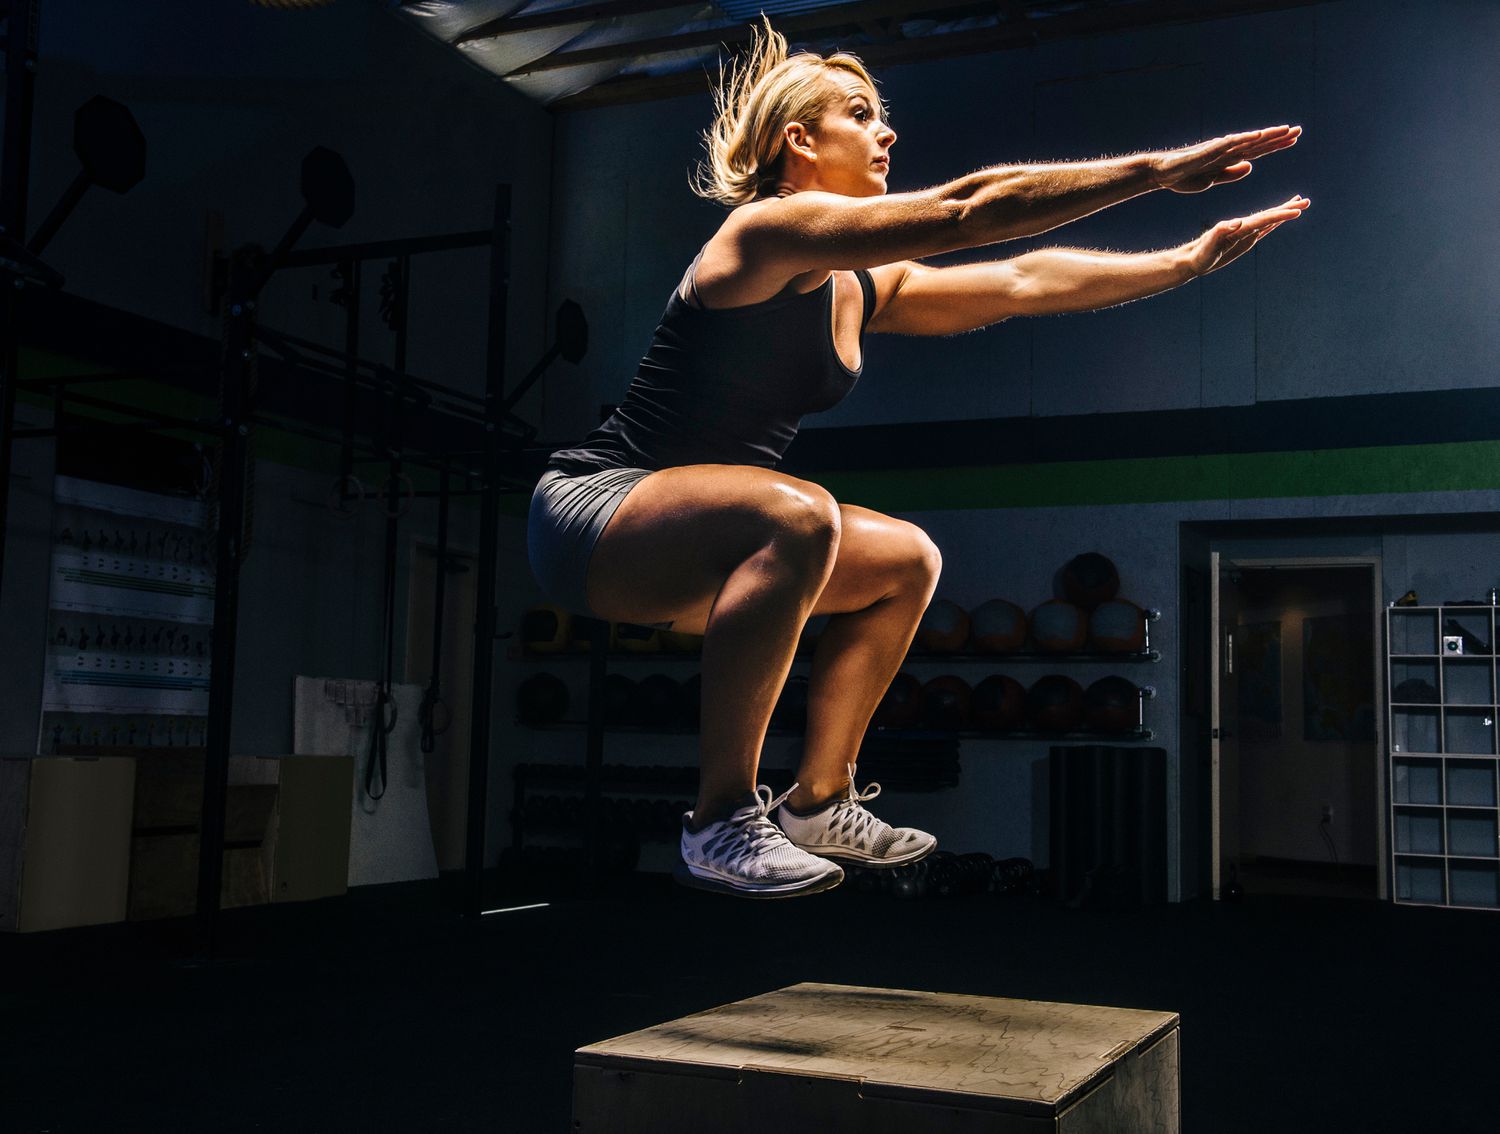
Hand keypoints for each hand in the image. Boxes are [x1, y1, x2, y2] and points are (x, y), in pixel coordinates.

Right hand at [1152, 126, 1301, 193]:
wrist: (1162, 172)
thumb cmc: (1184, 176)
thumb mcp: (1213, 179)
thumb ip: (1231, 173)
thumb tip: (1251, 166)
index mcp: (1229, 159)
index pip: (1257, 151)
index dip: (1275, 146)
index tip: (1293, 140)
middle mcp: (1227, 150)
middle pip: (1257, 143)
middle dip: (1278, 137)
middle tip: (1299, 130)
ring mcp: (1219, 149)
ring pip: (1248, 141)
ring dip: (1267, 136)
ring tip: (1286, 130)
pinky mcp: (1209, 150)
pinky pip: (1231, 144)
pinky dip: (1245, 139)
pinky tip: (1259, 135)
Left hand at [1187, 196, 1309, 276]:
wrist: (1193, 258)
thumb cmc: (1201, 252)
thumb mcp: (1210, 243)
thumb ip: (1222, 231)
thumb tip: (1238, 221)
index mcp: (1239, 226)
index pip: (1264, 218)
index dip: (1280, 214)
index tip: (1296, 210)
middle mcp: (1244, 226)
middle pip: (1270, 215)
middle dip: (1288, 208)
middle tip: (1307, 201)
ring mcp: (1246, 232)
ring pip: (1269, 219)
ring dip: (1284, 211)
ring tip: (1300, 203)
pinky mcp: (1244, 239)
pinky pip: (1263, 229)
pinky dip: (1274, 222)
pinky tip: (1280, 219)